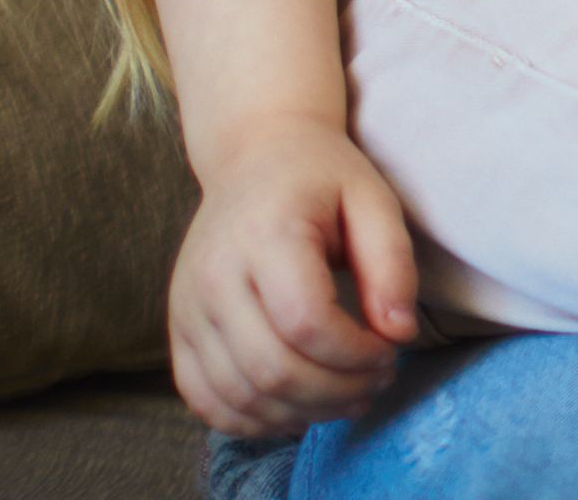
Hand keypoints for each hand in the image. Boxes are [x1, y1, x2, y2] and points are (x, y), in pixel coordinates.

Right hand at [170, 117, 416, 436]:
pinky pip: (205, 400)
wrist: (253, 157)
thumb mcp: (373, 199)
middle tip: (378, 379)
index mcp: (265, 237)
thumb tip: (400, 334)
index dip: (357, 354)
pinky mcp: (177, 332)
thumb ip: (393, 264)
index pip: (307, 324)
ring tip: (348, 395)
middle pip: (272, 369)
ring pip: (239, 395)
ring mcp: (186, 310)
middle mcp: (213, 278)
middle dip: (337, 389)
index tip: (391, 349)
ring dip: (302, 412)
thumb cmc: (321, 177)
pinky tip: (299, 407)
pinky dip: (254, 419)